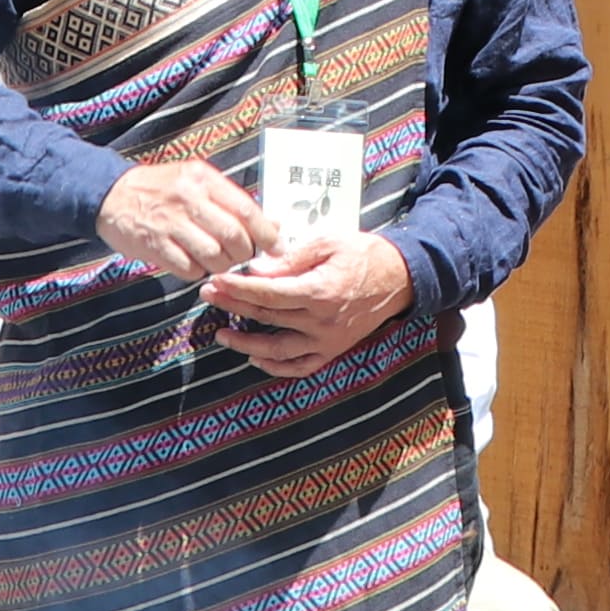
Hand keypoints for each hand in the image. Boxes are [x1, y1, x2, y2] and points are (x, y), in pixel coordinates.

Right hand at [98, 157, 274, 282]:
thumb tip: (272, 223)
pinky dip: (198, 272)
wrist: (110, 194)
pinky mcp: (155, 246)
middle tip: (243, 256)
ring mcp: (171, 224)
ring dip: (223, 265)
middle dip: (245, 253)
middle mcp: (189, 199)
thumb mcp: (196, 180)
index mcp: (204, 179)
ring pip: (215, 257)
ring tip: (218, 260)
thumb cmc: (161, 188)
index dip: (267, 234)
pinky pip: (190, 269)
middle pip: (234, 237)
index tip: (276, 247)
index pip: (247, 210)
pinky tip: (195, 263)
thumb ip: (230, 200)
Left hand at [203, 235, 411, 380]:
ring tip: (223, 334)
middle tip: (210, 296)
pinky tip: (256, 357)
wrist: (400, 277)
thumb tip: (258, 270)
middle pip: (267, 317)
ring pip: (278, 350)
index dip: (237, 288)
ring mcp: (328, 340)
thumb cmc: (364, 254)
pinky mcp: (333, 349)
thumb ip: (291, 259)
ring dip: (246, 343)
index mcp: (319, 291)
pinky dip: (276, 367)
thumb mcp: (328, 243)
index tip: (216, 281)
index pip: (267, 293)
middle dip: (233, 306)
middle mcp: (322, 321)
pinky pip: (300, 366)